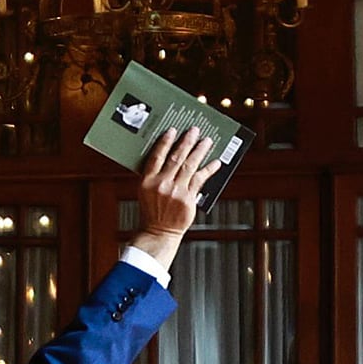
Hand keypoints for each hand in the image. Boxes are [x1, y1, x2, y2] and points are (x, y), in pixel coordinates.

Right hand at [128, 128, 220, 272]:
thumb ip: (156, 176)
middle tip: (195, 130)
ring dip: (200, 151)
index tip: (173, 130)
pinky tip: (215, 162)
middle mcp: (160, 185)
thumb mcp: (147, 192)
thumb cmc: (153, 212)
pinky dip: (208, 169)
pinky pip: (200, 179)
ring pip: (189, 165)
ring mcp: (175, 192)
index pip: (156, 156)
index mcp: (147, 182)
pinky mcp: (187, 199)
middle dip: (187, 142)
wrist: (159, 233)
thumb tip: (172, 157)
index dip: (165, 142)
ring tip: (207, 141)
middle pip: (176, 157)